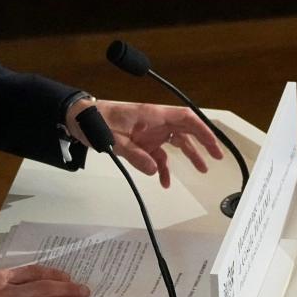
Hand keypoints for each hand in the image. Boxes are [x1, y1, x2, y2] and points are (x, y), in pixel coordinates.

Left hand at [67, 99, 222, 187]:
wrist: (80, 120)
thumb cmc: (97, 121)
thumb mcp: (115, 140)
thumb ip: (136, 155)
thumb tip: (155, 170)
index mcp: (152, 115)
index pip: (185, 118)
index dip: (202, 130)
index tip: (213, 144)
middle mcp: (155, 122)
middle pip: (186, 130)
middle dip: (203, 142)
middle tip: (216, 157)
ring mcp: (150, 132)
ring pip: (175, 143)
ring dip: (189, 155)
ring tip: (201, 170)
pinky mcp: (142, 142)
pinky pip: (159, 155)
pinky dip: (163, 168)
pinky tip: (164, 181)